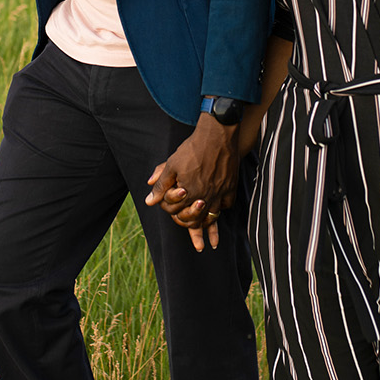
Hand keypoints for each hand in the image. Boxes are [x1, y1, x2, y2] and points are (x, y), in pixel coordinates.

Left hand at [145, 114, 238, 250]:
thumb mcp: (171, 165)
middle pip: (198, 220)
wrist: (218, 135)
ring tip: (212, 241)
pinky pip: (226, 204)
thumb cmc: (192, 149)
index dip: (175, 214)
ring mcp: (219, 193)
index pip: (179, 213)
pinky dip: (222, 208)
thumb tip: (149, 201)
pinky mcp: (230, 187)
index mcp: (188, 194)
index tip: (175, 216)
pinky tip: (220, 211)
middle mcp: (205, 197)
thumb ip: (161, 185)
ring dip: (211, 228)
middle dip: (196, 232)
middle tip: (199, 245)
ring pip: (213, 216)